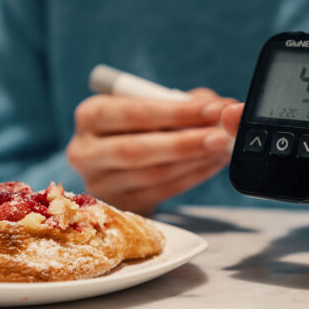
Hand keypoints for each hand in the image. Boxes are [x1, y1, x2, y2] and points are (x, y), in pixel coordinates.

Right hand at [67, 88, 235, 215]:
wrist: (119, 164)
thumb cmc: (139, 126)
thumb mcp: (152, 106)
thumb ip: (184, 101)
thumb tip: (221, 107)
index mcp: (90, 116)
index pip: (133, 113)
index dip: (176, 112)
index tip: (214, 109)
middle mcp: (85, 151)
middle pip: (137, 150)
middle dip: (185, 142)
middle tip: (221, 136)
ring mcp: (99, 184)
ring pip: (153, 174)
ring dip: (194, 161)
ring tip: (223, 148)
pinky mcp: (119, 206)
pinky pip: (162, 192)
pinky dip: (192, 177)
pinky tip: (212, 164)